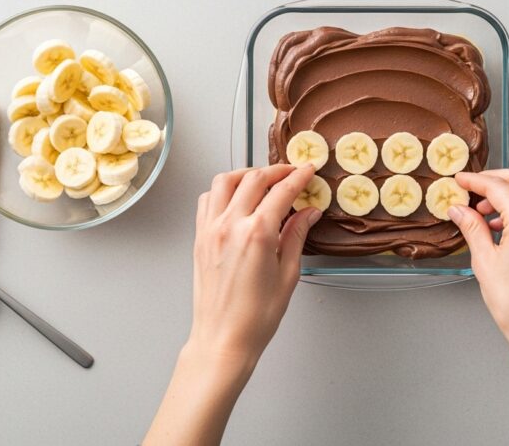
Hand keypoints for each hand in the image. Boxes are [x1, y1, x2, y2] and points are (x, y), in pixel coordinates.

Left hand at [189, 163, 319, 361]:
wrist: (223, 339)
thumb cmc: (254, 317)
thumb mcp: (288, 275)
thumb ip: (296, 236)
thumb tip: (308, 213)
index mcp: (256, 234)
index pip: (281, 191)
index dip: (298, 177)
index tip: (308, 171)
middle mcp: (230, 226)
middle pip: (254, 179)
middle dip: (276, 170)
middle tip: (291, 173)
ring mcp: (211, 230)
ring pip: (225, 181)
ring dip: (247, 173)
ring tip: (263, 179)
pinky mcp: (200, 238)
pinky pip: (207, 200)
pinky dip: (223, 190)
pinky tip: (237, 198)